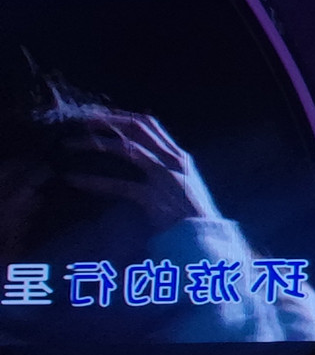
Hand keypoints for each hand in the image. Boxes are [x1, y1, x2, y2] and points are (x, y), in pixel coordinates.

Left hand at [50, 110, 220, 239]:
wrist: (205, 239)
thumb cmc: (192, 215)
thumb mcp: (183, 184)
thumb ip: (166, 169)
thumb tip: (143, 157)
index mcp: (179, 157)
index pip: (150, 124)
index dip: (123, 116)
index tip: (101, 115)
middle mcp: (173, 161)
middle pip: (137, 128)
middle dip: (108, 121)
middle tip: (83, 121)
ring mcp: (164, 177)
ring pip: (126, 149)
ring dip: (95, 143)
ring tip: (70, 144)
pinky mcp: (153, 197)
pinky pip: (118, 185)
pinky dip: (93, 181)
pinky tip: (74, 179)